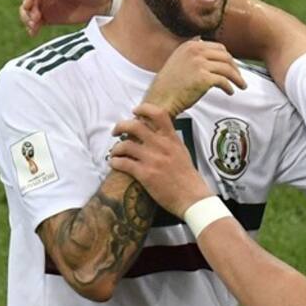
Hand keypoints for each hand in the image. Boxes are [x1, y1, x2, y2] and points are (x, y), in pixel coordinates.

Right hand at [20, 0, 114, 35]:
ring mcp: (46, 3)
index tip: (28, 6)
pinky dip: (32, 27)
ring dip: (28, 19)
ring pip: (28, 11)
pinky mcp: (50, 16)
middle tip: (35, 19)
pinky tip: (33, 33)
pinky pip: (36, 22)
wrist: (104, 0)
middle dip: (27, 10)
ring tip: (34, 27)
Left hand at [110, 103, 211, 217]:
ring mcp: (152, 160)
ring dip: (115, 148)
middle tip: (116, 131)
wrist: (192, 197)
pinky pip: (123, 163)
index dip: (143, 109)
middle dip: (120, 126)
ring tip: (115, 152)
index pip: (158, 114)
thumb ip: (169, 140)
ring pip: (125, 145)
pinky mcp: (145, 175)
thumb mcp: (181, 151)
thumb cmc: (187, 175)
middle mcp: (161, 146)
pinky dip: (115, 162)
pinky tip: (114, 163)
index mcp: (172, 138)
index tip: (135, 111)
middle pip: (135, 126)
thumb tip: (154, 131)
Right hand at [144, 40, 247, 115]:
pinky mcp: (203, 78)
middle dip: (235, 67)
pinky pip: (223, 81)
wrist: (160, 99)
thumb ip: (194, 55)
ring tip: (241, 85)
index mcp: (191, 45)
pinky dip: (229, 87)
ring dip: (237, 78)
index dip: (228, 58)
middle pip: (225, 56)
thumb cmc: (169, 85)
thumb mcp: (179, 61)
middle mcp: (195, 51)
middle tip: (239, 77)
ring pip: (227, 68)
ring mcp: (199, 64)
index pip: (218, 47)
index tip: (233, 67)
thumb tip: (213, 54)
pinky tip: (230, 92)